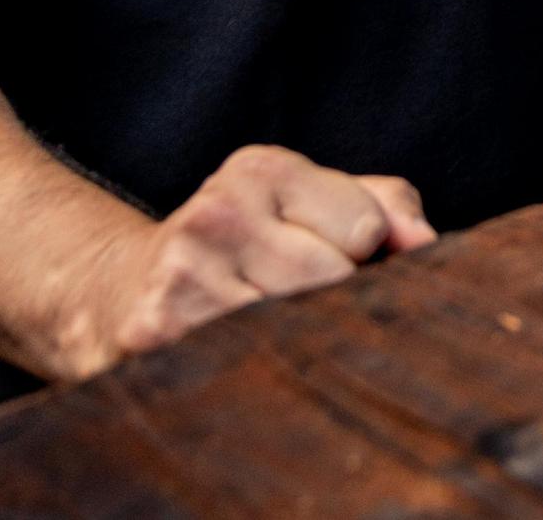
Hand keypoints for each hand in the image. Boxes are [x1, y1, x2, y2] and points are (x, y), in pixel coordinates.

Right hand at [53, 143, 431, 379]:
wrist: (115, 290)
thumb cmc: (240, 246)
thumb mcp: (307, 201)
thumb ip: (384, 206)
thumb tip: (427, 244)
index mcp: (259, 169)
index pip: (364, 227)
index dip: (360, 257)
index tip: (328, 262)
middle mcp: (216, 212)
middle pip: (332, 281)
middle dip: (334, 305)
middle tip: (302, 310)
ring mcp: (181, 273)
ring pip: (293, 328)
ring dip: (298, 345)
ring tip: (269, 333)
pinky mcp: (153, 332)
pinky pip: (245, 365)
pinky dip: (258, 373)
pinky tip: (240, 360)